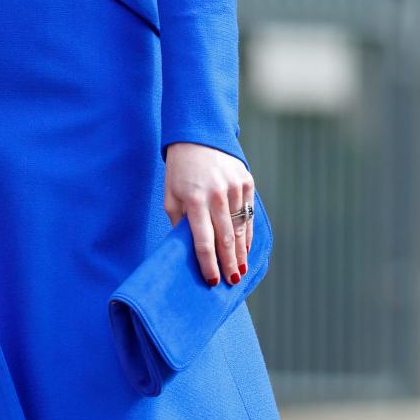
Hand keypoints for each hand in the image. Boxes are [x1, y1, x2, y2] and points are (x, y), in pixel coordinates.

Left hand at [164, 143, 254, 287]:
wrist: (199, 138)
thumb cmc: (180, 172)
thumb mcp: (171, 196)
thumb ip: (179, 222)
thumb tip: (188, 249)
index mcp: (195, 200)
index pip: (203, 240)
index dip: (208, 263)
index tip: (212, 280)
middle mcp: (217, 195)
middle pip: (226, 239)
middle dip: (229, 264)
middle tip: (231, 282)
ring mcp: (235, 188)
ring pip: (240, 229)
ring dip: (241, 253)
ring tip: (241, 271)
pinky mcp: (246, 182)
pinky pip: (248, 215)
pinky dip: (248, 234)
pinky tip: (246, 249)